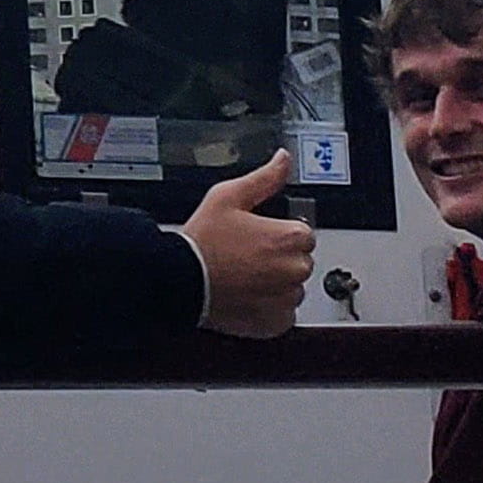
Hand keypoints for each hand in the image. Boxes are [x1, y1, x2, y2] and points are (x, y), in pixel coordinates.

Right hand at [174, 151, 317, 338]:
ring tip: (243, 277)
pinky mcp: (275, 323)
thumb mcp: (228, 197)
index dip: (277, 233)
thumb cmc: (202, 242)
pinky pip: (282, 313)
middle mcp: (295, 269)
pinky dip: (268, 306)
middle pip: (299, 260)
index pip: (303, 233)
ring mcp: (286, 299)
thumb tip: (283, 160)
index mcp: (290, 238)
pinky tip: (246, 295)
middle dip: (278, 258)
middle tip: (246, 256)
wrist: (180, 282)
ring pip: (291, 287)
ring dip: (275, 282)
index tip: (257, 236)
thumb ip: (264, 178)